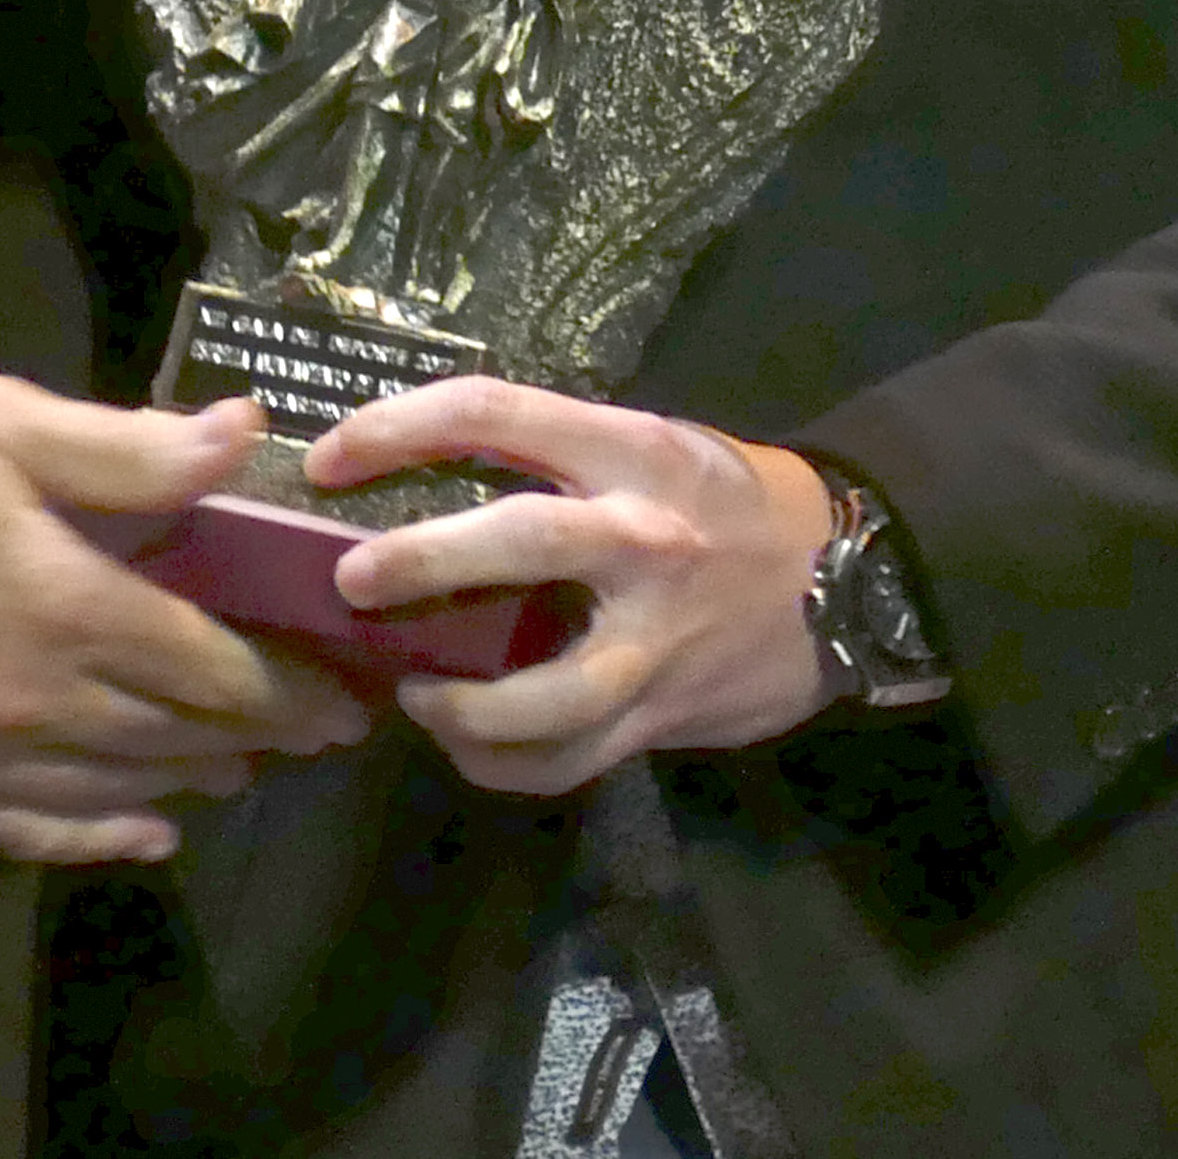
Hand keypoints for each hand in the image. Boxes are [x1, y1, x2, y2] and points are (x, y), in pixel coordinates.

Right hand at [0, 379, 374, 864]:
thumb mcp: (1, 420)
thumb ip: (130, 449)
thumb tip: (246, 440)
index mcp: (67, 607)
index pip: (217, 669)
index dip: (295, 686)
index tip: (351, 689)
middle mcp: (37, 704)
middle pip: (182, 738)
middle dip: (264, 734)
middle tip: (320, 723)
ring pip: (121, 790)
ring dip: (196, 779)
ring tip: (245, 762)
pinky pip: (37, 832)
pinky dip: (104, 838)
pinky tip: (146, 832)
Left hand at [309, 377, 828, 795]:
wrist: (847, 579)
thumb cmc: (729, 500)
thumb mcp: (652, 445)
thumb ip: (558, 458)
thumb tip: (421, 473)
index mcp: (630, 450)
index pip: (494, 414)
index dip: (398, 429)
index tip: (331, 456)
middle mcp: (642, 536)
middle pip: (518, 541)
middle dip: (421, 561)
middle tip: (350, 581)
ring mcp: (655, 639)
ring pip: (544, 694)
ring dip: (459, 705)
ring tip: (410, 697)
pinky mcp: (662, 711)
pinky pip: (569, 759)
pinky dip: (502, 763)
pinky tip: (464, 744)